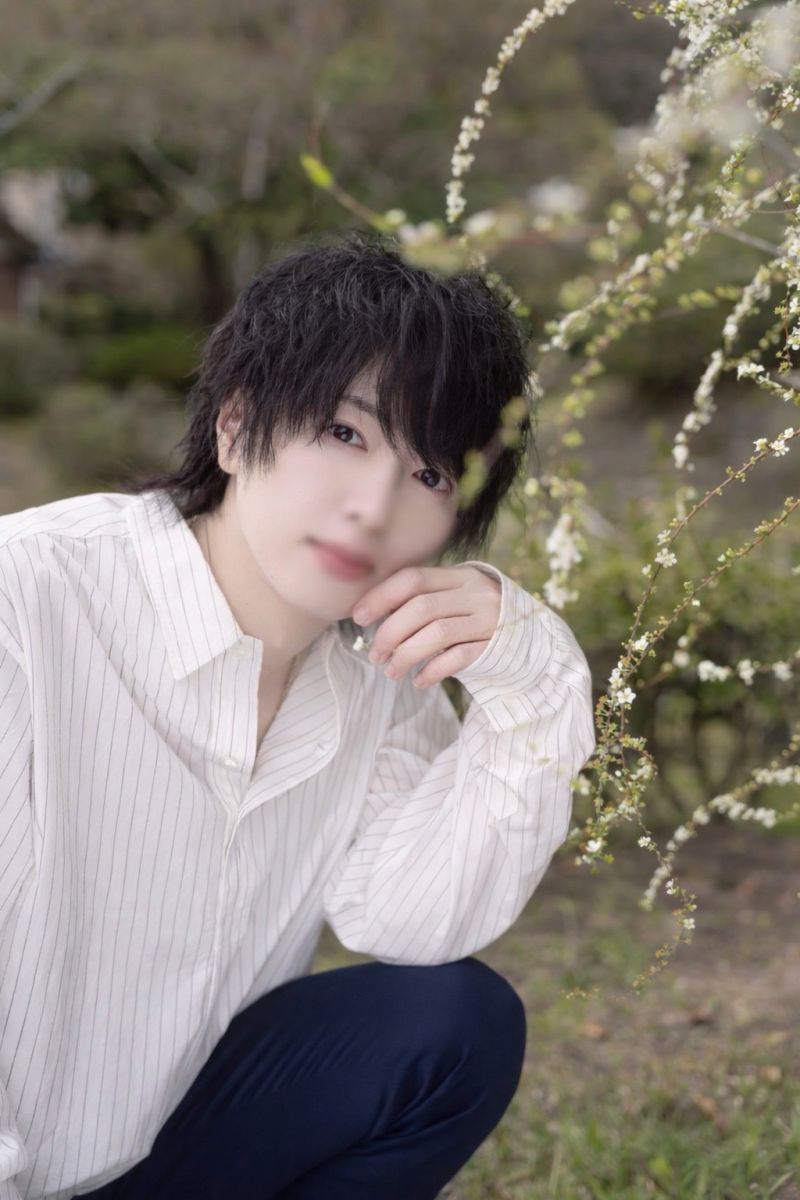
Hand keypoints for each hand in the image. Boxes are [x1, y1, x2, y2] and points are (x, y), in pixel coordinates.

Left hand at [352, 564, 500, 687]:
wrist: (531, 638)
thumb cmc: (478, 616)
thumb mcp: (457, 596)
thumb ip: (425, 597)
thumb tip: (370, 612)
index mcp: (461, 575)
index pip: (414, 578)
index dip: (382, 596)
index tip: (359, 617)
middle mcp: (476, 593)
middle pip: (421, 608)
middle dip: (390, 632)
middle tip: (374, 653)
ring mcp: (488, 620)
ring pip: (437, 634)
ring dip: (406, 655)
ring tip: (390, 670)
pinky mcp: (495, 647)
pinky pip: (457, 658)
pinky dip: (432, 670)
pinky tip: (418, 680)